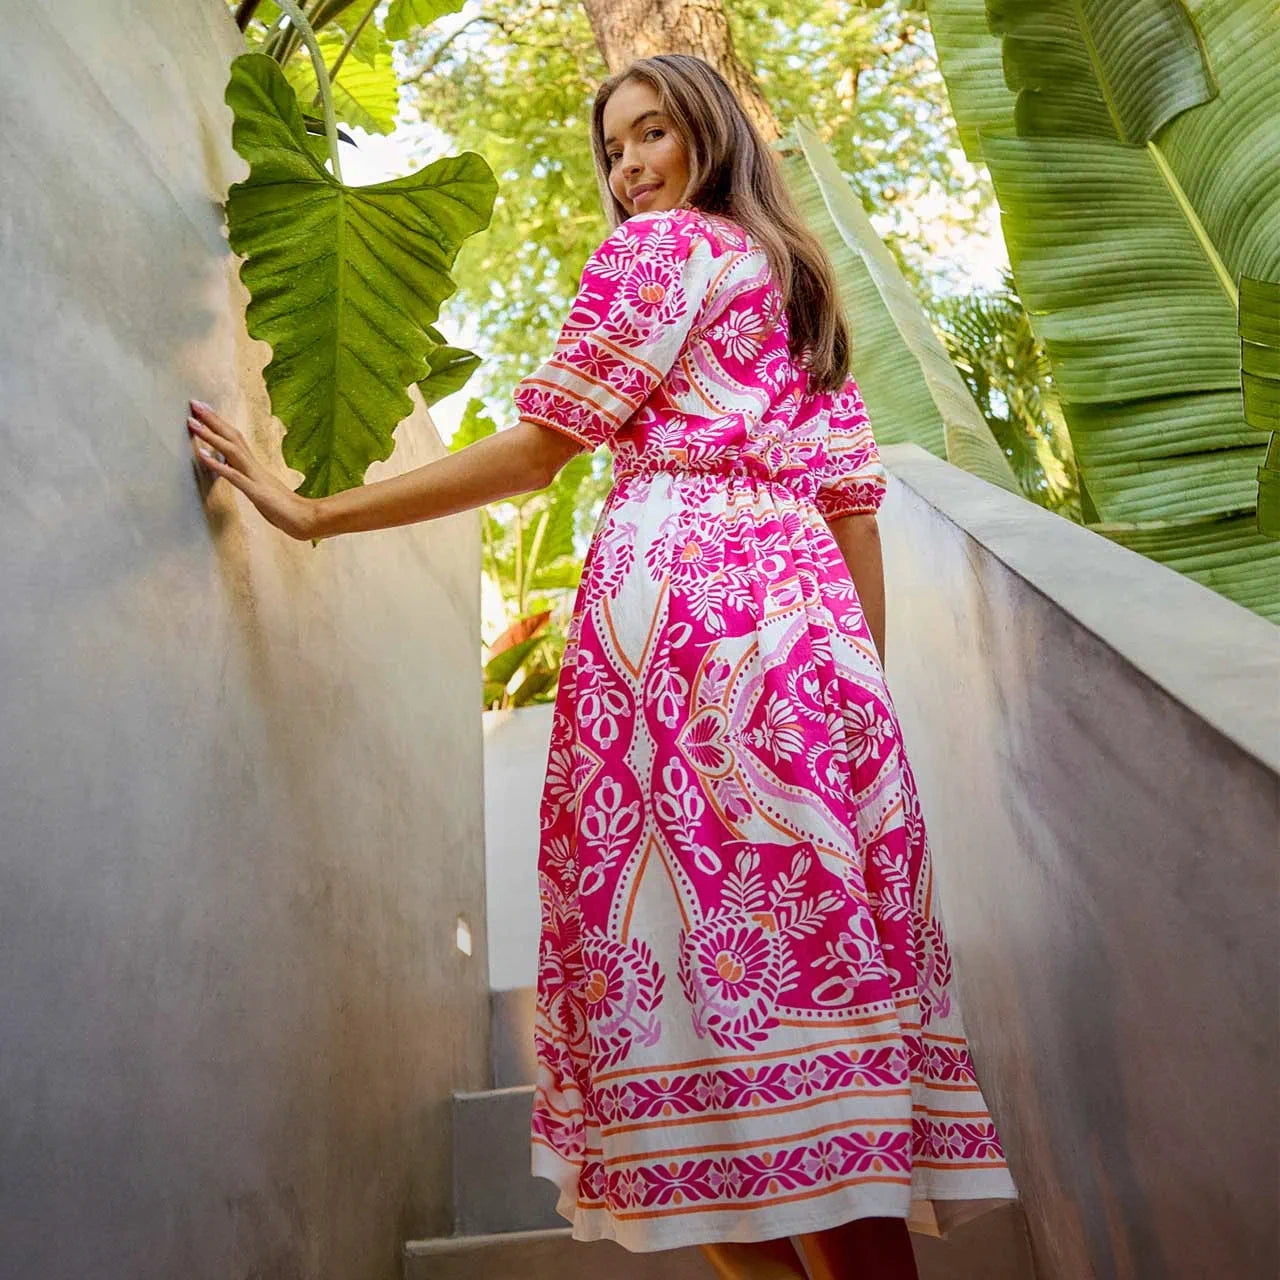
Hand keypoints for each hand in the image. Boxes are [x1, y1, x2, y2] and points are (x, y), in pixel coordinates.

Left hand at [187, 400, 315, 540]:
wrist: (305, 519)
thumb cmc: (286, 509)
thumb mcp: (263, 491)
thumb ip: (250, 480)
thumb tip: (237, 473)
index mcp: (254, 466)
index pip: (235, 439)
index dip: (219, 424)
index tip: (204, 409)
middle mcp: (253, 466)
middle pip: (232, 437)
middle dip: (212, 419)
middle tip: (194, 403)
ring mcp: (254, 477)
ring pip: (231, 450)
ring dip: (210, 435)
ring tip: (192, 422)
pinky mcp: (255, 492)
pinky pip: (233, 475)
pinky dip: (216, 464)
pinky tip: (200, 455)